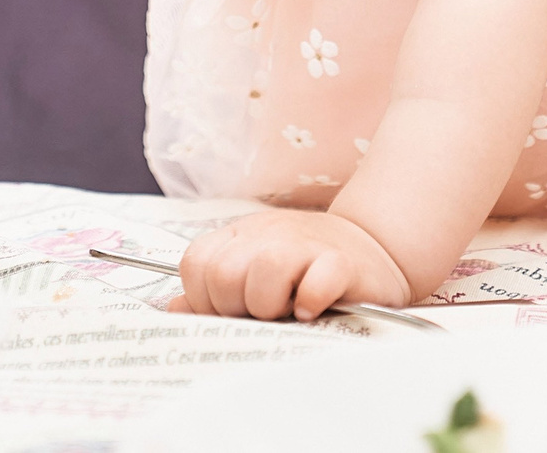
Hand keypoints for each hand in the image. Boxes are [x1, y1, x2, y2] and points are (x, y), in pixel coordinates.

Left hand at [170, 209, 412, 321]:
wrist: (373, 249)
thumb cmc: (306, 270)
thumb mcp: (254, 275)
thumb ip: (213, 291)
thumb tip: (173, 308)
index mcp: (240, 237)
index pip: (196, 264)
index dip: (205, 298)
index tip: (232, 310)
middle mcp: (268, 235)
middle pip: (224, 273)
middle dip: (236, 306)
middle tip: (263, 312)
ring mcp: (306, 245)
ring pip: (266, 270)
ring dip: (271, 303)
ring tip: (287, 309)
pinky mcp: (342, 262)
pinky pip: (317, 280)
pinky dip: (312, 301)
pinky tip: (312, 309)